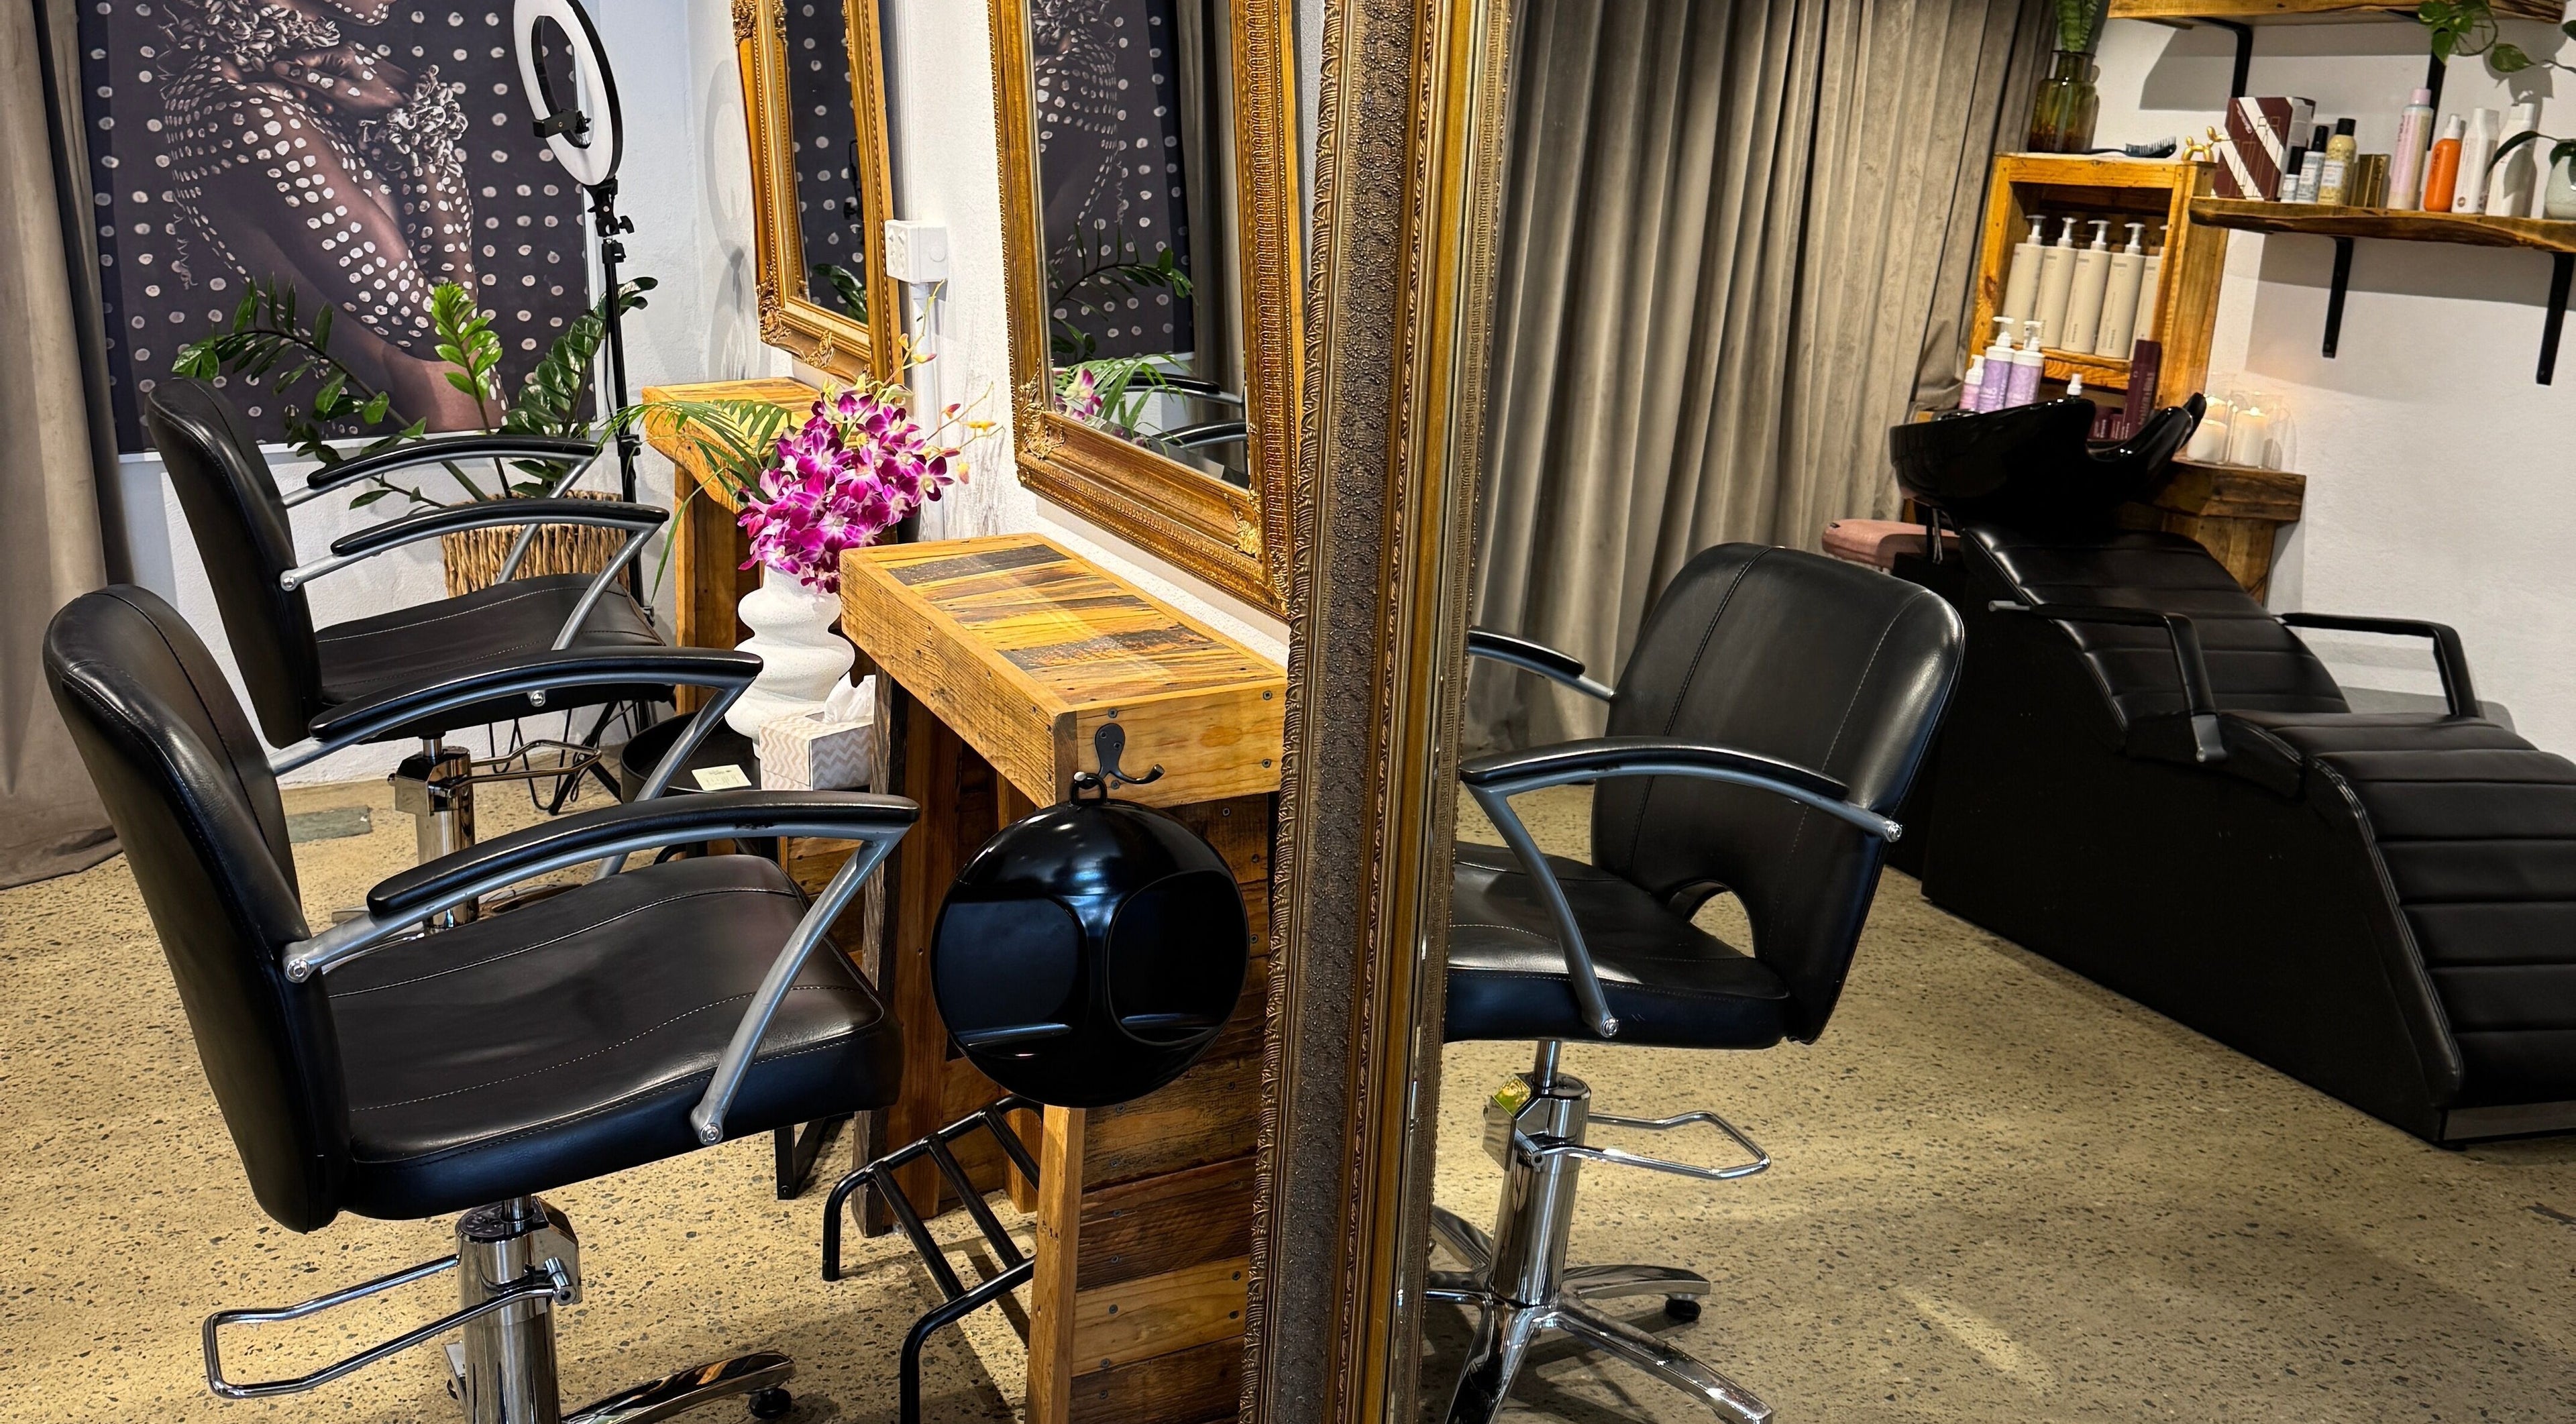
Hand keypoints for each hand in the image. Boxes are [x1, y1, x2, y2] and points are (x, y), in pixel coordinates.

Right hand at [267, 47, 411, 117]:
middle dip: (307, 87)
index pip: (301, 58)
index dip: (293, 76)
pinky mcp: (344, 76)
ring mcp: (342, 64)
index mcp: (339, 53)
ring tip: (330, 109)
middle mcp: (339, 54)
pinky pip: (325, 83)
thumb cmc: (374, 102)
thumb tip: (280, 67)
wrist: (399, 112)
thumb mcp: (339, 91)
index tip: (299, 96)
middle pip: (306, 67)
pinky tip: (333, 107)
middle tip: (313, 103)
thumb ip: (310, 78)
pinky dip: (325, 96)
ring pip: (314, 77)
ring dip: (316, 95)